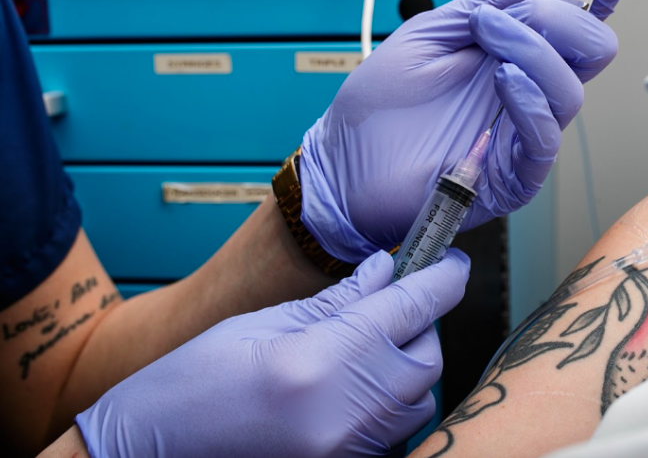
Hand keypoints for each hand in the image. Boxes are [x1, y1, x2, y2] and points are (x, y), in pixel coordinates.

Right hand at [76, 250, 469, 457]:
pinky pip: (395, 432)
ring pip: (418, 399)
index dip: (441, 276)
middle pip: (426, 357)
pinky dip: (390, 403)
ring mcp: (347, 449)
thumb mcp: (261, 324)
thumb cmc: (190, 384)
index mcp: (321, 360)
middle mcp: (344, 411)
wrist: (147, 455)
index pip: (412, 308)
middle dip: (420, 323)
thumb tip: (386, 271)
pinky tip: (356, 384)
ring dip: (407, 365)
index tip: (450, 258)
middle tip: (392, 302)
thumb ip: (336, 300)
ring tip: (367, 345)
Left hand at [302, 0, 647, 261]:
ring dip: (531, 50)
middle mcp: (530, 88)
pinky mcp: (513, 174)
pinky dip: (529, 101)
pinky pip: (544, 136)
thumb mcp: (433, 34)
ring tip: (485, 42)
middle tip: (502, 15)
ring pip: (572, 86)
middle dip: (559, 16)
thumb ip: (491, 1)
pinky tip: (503, 82)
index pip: (580, 10)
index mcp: (517, 51)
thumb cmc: (381, 108)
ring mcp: (524, 130)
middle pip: (594, 45)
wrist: (345, 166)